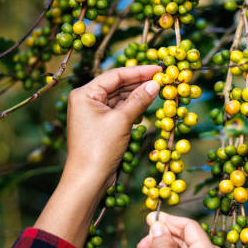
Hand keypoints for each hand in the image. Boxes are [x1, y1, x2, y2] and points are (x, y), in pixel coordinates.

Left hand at [34, 66, 160, 247]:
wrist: (88, 179)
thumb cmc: (99, 148)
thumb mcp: (122, 121)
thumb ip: (139, 100)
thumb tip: (155, 84)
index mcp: (85, 94)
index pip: (115, 75)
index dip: (139, 71)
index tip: (159, 69)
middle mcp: (87, 100)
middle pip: (117, 85)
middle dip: (139, 83)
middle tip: (162, 79)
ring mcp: (93, 114)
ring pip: (119, 98)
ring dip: (137, 96)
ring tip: (158, 92)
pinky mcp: (100, 126)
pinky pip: (119, 111)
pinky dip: (132, 109)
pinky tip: (145, 108)